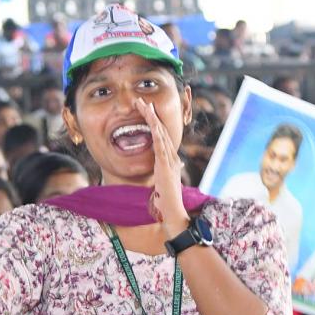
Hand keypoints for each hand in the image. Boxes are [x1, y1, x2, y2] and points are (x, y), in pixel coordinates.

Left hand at [134, 98, 187, 237]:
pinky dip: (156, 132)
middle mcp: (172, 157)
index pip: (162, 136)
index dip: (154, 122)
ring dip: (151, 118)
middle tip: (141, 101)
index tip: (146, 110)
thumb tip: (173, 169)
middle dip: (151, 114)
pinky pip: (160, 145)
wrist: (173, 213)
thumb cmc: (166, 202)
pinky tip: (151, 122)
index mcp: (171, 160)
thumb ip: (166, 174)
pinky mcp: (165, 166)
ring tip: (142, 104)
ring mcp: (170, 161)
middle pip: (161, 130)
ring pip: (160, 133)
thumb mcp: (164, 184)